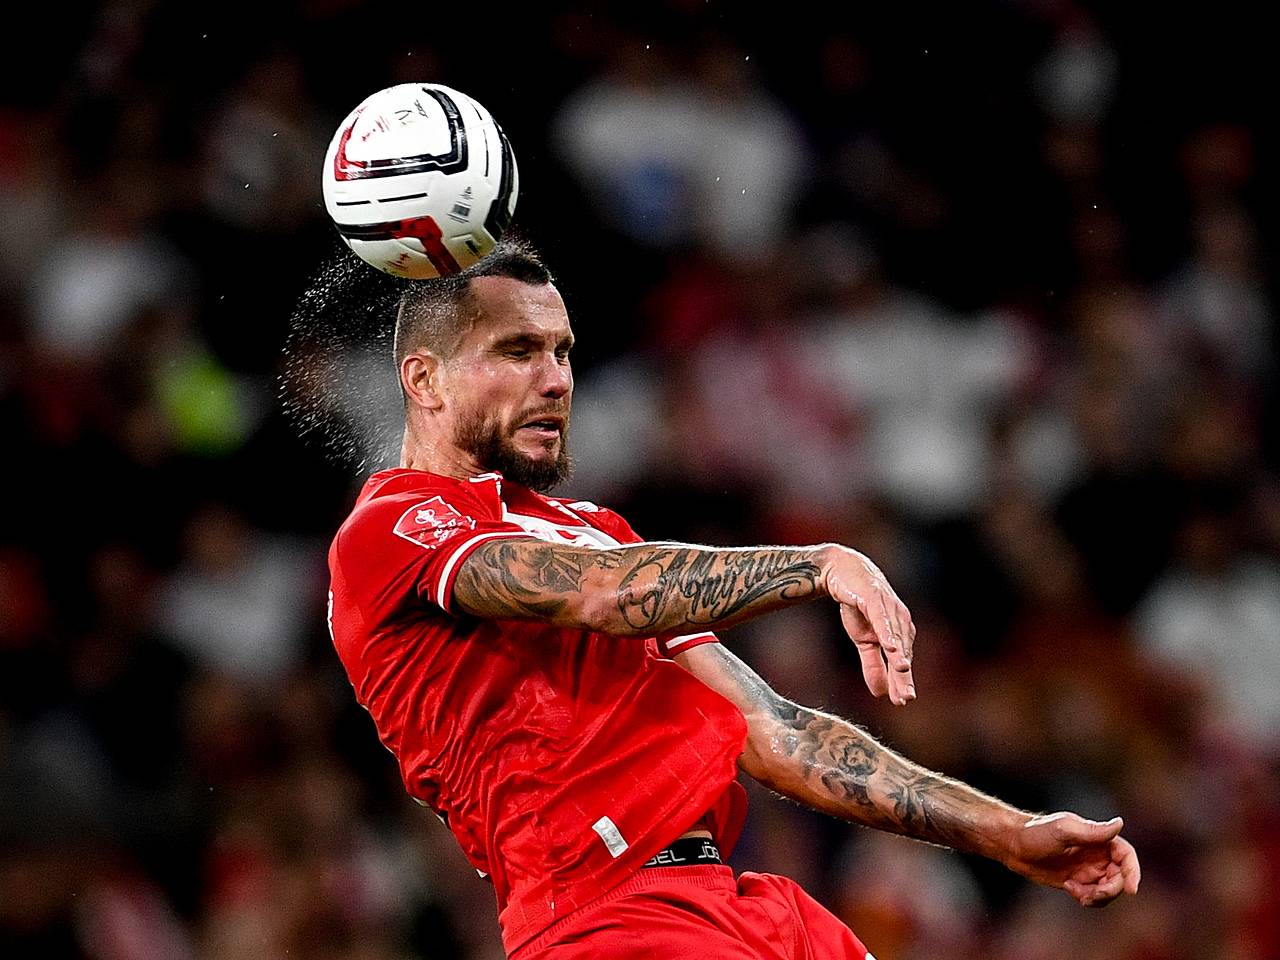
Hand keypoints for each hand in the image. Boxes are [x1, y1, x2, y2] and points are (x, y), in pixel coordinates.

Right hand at [820, 545, 915, 704]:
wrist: (841, 573)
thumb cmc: (857, 605)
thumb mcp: (863, 640)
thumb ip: (872, 664)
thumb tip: (880, 693)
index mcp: (900, 633)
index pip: (901, 661)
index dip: (902, 681)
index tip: (903, 701)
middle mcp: (900, 620)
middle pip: (901, 652)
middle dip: (904, 674)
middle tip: (906, 697)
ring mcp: (889, 608)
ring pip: (895, 635)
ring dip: (899, 654)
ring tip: (902, 672)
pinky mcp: (875, 597)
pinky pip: (882, 617)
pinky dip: (888, 632)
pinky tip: (890, 646)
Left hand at [1003, 812, 1140, 906]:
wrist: (1013, 845)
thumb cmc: (1035, 832)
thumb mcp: (1063, 831)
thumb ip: (1092, 831)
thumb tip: (1119, 823)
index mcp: (1098, 839)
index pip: (1126, 855)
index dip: (1133, 872)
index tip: (1131, 890)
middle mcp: (1096, 854)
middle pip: (1120, 877)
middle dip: (1112, 890)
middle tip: (1094, 894)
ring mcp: (1088, 869)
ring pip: (1108, 889)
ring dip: (1099, 897)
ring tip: (1078, 893)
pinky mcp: (1078, 882)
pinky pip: (1094, 896)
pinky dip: (1088, 898)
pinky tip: (1069, 889)